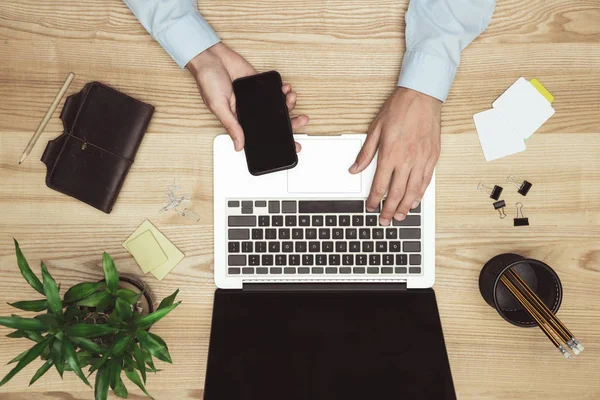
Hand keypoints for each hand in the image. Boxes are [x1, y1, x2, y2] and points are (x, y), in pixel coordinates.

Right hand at [187, 43, 308, 151]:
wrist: (211, 57)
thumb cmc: (208, 81)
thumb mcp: (219, 107)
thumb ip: (232, 126)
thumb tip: (239, 146)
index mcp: (239, 120)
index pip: (262, 134)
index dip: (277, 140)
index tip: (293, 145)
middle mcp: (249, 110)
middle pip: (274, 121)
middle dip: (291, 122)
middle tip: (302, 120)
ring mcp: (256, 98)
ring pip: (277, 105)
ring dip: (288, 103)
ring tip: (291, 98)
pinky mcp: (259, 84)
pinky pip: (274, 90)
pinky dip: (283, 90)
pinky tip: (286, 89)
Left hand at [349, 87, 441, 224]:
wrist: (422, 96)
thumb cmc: (399, 109)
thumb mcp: (375, 129)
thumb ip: (366, 153)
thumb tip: (355, 169)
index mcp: (391, 153)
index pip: (380, 184)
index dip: (374, 199)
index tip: (370, 207)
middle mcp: (407, 159)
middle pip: (397, 192)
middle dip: (389, 209)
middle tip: (384, 221)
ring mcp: (422, 159)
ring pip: (413, 190)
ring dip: (405, 206)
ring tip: (399, 216)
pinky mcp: (432, 156)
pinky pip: (426, 180)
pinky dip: (420, 193)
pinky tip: (415, 201)